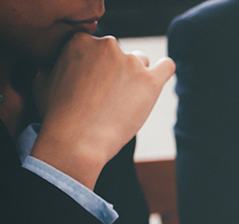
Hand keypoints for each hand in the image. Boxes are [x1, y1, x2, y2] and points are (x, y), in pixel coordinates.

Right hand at [30, 33, 173, 188]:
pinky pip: (166, 67)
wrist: (77, 140)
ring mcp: (131, 62)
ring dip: (136, 77)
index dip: (96, 67)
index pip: (98, 47)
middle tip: (106, 98)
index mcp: (81, 40)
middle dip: (116, 72)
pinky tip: (158, 81)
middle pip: (120, 54)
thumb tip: (60, 63)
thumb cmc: (58, 116)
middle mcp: (107, 45)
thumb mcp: (43, 80)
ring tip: (124, 101)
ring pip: (141, 62)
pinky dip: (164, 71)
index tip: (93, 85)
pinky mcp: (150, 81)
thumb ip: (55, 63)